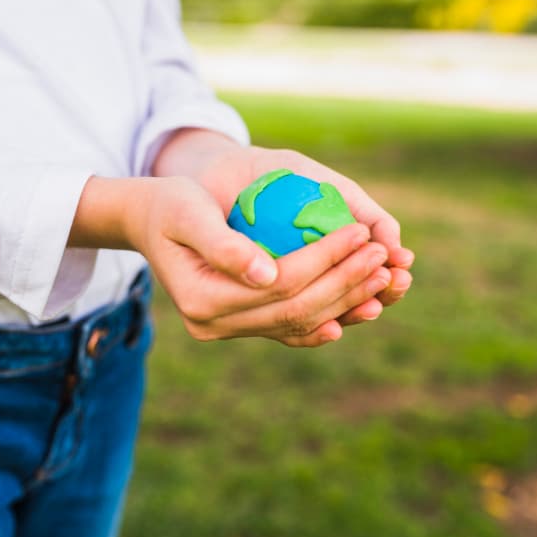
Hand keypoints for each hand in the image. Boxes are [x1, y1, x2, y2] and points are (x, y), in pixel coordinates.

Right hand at [125, 176, 392, 346]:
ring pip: (299, 323)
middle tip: (383, 255)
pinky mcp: (243, 326)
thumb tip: (267, 275)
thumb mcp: (188, 212)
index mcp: (202, 300)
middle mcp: (215, 325)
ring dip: (346, 303)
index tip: (362, 232)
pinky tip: (360, 310)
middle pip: (296, 308)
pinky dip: (327, 321)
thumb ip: (223, 245)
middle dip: (345, 282)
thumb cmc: (171, 206)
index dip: (326, 259)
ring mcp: (229, 330)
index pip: (281, 283)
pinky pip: (291, 330)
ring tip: (384, 278)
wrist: (151, 223)